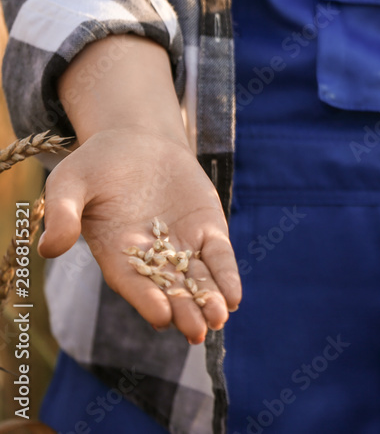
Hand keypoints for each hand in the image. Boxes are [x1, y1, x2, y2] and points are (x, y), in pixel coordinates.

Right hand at [51, 34, 240, 343]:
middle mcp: (151, 258)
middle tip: (197, 332)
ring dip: (210, 300)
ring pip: (198, 279)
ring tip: (219, 319)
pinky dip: (227, 275)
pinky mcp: (207, 230)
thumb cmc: (95, 166)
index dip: (146, 299)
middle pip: (170, 290)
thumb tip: (49, 248)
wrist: (137, 142)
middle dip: (184, 311)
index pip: (133, 283)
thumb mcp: (70, 182)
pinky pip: (219, 257)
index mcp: (116, 254)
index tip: (160, 317)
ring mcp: (182, 245)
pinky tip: (235, 297)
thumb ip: (62, 213)